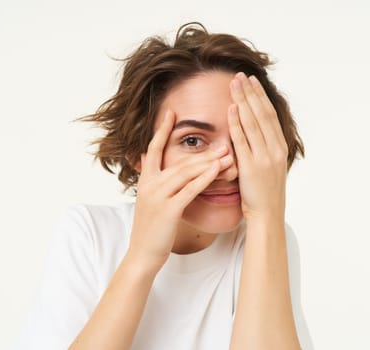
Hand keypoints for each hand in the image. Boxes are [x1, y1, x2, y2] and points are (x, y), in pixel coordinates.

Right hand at [127, 109, 232, 270]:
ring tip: (227, 154)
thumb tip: (152, 162)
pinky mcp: (167, 210)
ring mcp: (157, 196)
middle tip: (223, 141)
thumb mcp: (149, 200)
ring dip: (208, 163)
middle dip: (203, 151)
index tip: (171, 112)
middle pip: (179, 161)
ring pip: (186, 173)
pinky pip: (189, 190)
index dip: (161, 130)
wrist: (142, 254)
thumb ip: (154, 181)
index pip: (152, 148)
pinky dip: (204, 179)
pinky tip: (217, 171)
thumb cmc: (151, 229)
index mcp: (145, 180)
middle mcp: (149, 184)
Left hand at [228, 72, 288, 222]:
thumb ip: (264, 148)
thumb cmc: (265, 193)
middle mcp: (274, 149)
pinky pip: (243, 141)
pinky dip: (237, 124)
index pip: (269, 115)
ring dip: (243, 101)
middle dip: (251, 93)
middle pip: (262, 114)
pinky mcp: (251, 167)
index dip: (260, 97)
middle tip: (240, 75)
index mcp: (279, 147)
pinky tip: (231, 109)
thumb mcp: (270, 166)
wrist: (267, 214)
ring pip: (253, 123)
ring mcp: (264, 157)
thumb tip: (256, 131)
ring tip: (234, 84)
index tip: (251, 82)